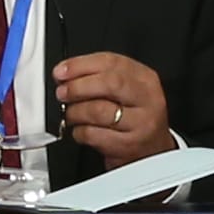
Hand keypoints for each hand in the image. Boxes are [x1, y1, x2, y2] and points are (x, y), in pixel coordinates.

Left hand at [47, 51, 170, 165]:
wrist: (152, 151)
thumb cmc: (133, 117)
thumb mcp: (125, 90)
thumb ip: (99, 76)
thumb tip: (64, 74)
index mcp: (145, 78)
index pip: (111, 62)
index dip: (80, 65)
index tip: (60, 71)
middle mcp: (147, 99)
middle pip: (109, 83)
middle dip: (78, 87)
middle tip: (62, 93)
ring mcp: (141, 123)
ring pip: (98, 110)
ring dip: (75, 112)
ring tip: (71, 114)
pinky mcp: (129, 145)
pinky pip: (94, 134)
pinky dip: (79, 132)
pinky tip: (81, 131)